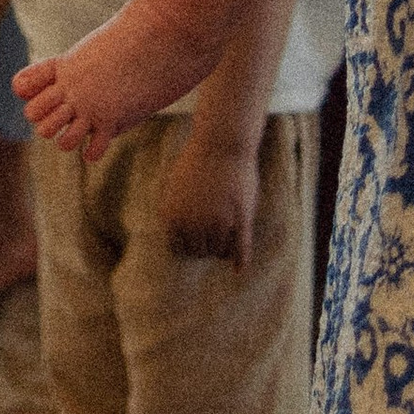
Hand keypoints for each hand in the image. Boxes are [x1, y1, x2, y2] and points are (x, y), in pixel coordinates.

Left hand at [164, 129, 261, 263]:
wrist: (221, 142)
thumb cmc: (198, 161)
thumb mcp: (175, 186)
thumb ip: (173, 212)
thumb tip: (173, 237)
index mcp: (173, 216)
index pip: (178, 249)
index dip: (188, 245)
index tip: (196, 239)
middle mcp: (193, 223)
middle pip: (200, 252)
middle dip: (206, 245)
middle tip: (214, 232)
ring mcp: (218, 222)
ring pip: (220, 251)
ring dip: (223, 247)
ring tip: (227, 232)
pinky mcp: (240, 218)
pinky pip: (240, 248)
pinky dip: (240, 261)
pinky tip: (240, 270)